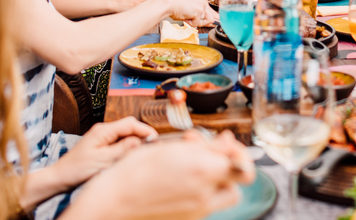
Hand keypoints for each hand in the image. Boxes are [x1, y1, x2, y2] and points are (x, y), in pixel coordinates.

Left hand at [54, 117, 154, 188]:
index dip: (145, 130)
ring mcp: (102, 138)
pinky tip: (129, 157)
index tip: (156, 140)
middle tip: (151, 149)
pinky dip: (127, 148)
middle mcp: (104, 130)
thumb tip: (141, 140)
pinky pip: (119, 143)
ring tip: (141, 154)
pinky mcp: (102, 146)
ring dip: (134, 143)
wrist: (60, 177)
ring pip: (125, 135)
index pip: (130, 124)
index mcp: (103, 130)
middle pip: (129, 127)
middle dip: (142, 136)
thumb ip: (122, 149)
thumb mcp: (102, 160)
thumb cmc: (77, 169)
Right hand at [74, 131, 254, 219]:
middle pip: (237, 180)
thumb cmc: (136, 171)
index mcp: (205, 171)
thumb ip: (208, 146)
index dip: (236, 148)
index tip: (226, 142)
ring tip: (196, 165)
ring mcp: (198, 210)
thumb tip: (229, 143)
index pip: (242, 162)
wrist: (114, 200)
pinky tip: (184, 178)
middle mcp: (206, 194)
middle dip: (228, 163)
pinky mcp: (188, 218)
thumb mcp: (173, 147)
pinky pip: (207, 203)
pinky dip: (204, 190)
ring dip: (218, 178)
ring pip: (225, 193)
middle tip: (210, 151)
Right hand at [166, 0, 218, 26]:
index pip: (213, 13)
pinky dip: (190, 23)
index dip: (212, 20)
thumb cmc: (177, 8)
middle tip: (192, 19)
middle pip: (212, 19)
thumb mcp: (192, 10)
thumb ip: (202, 16)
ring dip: (196, 23)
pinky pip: (198, 24)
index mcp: (202, 1)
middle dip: (203, 23)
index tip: (213, 24)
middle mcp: (204, 2)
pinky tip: (185, 16)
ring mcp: (202, 6)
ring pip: (207, 22)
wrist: (169, 5)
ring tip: (188, 16)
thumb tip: (212, 23)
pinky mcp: (199, 11)